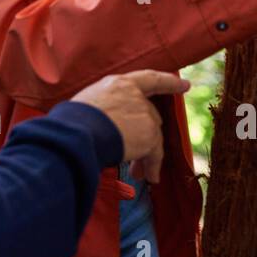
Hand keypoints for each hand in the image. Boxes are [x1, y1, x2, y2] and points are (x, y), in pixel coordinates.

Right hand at [71, 70, 190, 183]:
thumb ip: (106, 110)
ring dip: (146, 155)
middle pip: (149, 116)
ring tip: (139, 174)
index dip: (168, 82)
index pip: (149, 79)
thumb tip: (108, 127)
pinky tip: (151, 178)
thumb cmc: (72, 122)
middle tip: (136, 158)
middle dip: (144, 136)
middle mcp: (135, 95)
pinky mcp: (149, 133)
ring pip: (152, 137)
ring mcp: (144, 113)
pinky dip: (153, 166)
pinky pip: (155, 153)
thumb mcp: (89, 105)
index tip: (185, 85)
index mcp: (118, 83)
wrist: (77, 134)